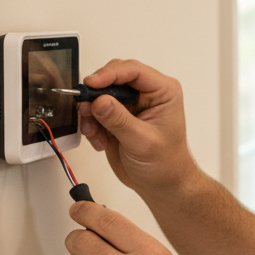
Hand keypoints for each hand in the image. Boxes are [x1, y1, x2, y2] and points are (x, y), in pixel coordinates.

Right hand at [78, 59, 198, 195]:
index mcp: (163, 91)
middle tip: (88, 112)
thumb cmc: (166, 163)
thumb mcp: (142, 142)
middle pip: (112, 78)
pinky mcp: (116, 116)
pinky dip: (92, 125)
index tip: (92, 84)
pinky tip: (101, 141)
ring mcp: (130, 105)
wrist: (161, 184)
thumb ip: (119, 120)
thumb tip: (100, 101)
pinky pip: (94, 111)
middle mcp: (147, 93)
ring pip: (99, 94)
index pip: (133, 70)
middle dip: (96, 95)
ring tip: (96, 133)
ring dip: (91, 113)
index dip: (110, 74)